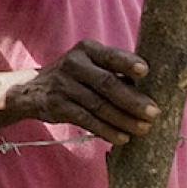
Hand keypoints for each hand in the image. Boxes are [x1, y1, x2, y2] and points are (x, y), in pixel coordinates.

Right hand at [0, 40, 157, 145]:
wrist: (32, 90)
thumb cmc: (75, 76)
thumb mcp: (90, 64)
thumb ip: (114, 72)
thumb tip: (153, 89)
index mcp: (87, 49)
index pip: (110, 55)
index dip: (128, 63)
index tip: (146, 72)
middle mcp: (74, 64)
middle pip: (107, 83)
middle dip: (132, 100)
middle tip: (154, 113)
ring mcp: (63, 85)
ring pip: (98, 105)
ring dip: (123, 119)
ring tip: (143, 129)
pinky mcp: (57, 105)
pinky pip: (86, 120)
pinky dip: (106, 130)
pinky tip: (122, 137)